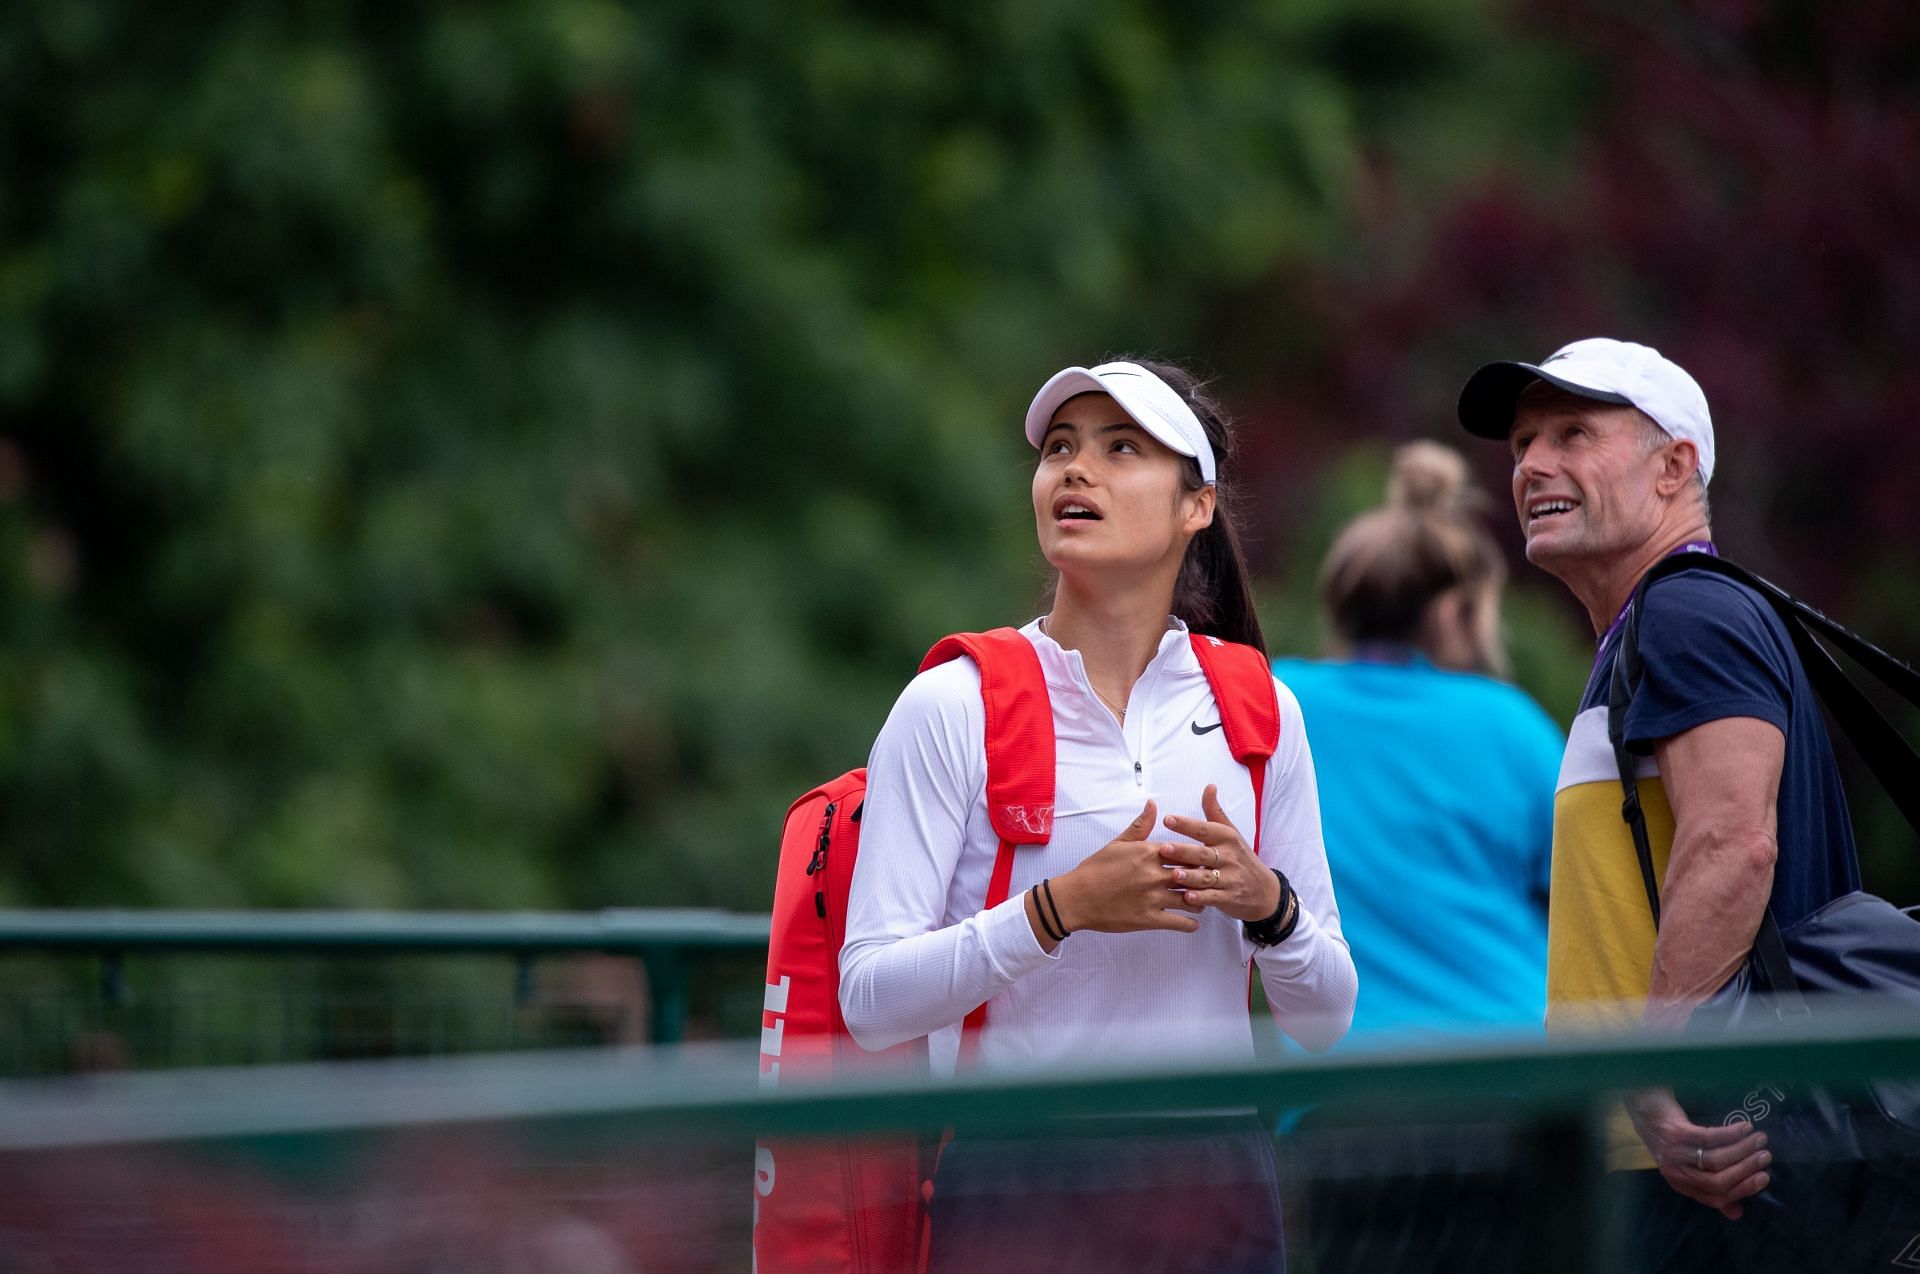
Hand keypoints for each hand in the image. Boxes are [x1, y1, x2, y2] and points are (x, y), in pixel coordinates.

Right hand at [1044, 801, 1201, 938]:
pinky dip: (1191, 923)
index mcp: (1148, 853)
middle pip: (1193, 874)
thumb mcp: (1117, 843)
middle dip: (1204, 878)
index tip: (1203, 860)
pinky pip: (1179, 922)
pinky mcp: (1149, 919)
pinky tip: (1194, 922)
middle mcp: (1154, 875)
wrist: (1076, 897)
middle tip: (1210, 881)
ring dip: (1201, 901)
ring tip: (1204, 901)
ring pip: (1191, 899)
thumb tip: (1153, 805)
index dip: (1197, 856)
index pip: (1185, 851)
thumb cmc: (1095, 869)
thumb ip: (1140, 826)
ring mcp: (1153, 898)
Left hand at [1158, 785, 1280, 922]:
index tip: (1167, 819)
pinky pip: (1214, 898)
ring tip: (1174, 874)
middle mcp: (1229, 857)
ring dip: (1191, 876)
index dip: (1186, 824)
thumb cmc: (1241, 858)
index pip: (1205, 829)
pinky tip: (1187, 898)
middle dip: (1184, 851)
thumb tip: (1209, 786)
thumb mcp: (1231, 833)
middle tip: (1164, 848)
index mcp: (1227, 838)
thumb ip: (1215, 812)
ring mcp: (1230, 879)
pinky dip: (1201, 899)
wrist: (1265, 891)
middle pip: (1204, 854)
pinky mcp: (1230, 898)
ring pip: (1208, 877)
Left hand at [1625, 1087, 1770, 1218]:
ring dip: (1743, 1150)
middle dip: (1746, 1170)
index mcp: (1682, 1184)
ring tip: (1760, 1140)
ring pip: (1716, 1160)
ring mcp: (1675, 1153)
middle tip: (1766, 1157)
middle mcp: (1677, 1172)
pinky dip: (1731, 1134)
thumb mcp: (1689, 1167)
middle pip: (1718, 1181)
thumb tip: (1737, 1213)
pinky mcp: (1675, 1133)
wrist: (1646, 1110)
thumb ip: (1712, 1189)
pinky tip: (1745, 1128)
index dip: (1742, 1190)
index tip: (1764, 1178)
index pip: (1715, 1198)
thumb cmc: (1673, 1139)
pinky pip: (1709, 1137)